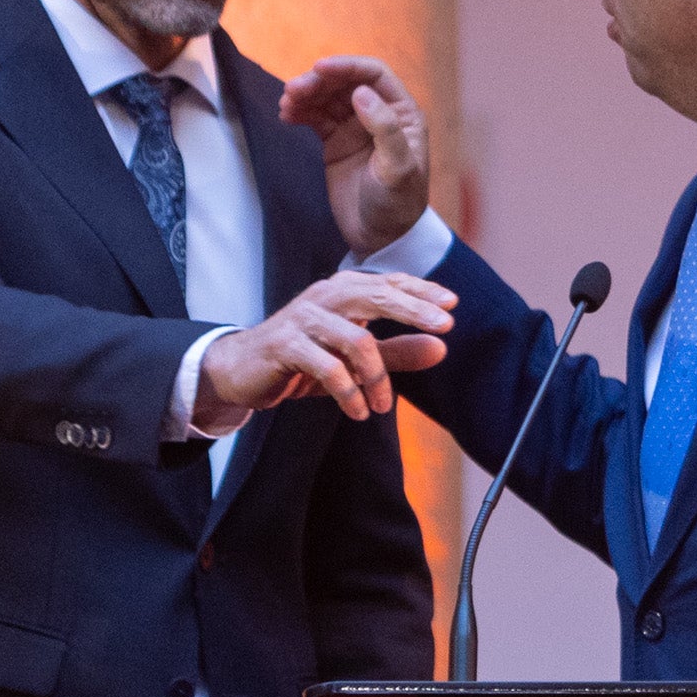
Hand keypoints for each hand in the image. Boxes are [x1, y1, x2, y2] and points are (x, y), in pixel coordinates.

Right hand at [198, 274, 454, 420]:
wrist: (243, 372)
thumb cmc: (305, 360)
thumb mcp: (357, 360)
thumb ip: (397, 352)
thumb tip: (441, 347)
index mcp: (344, 291)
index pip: (389, 284)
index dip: (422, 291)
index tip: (452, 306)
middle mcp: (325, 297)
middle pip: (376, 295)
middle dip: (413, 311)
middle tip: (444, 329)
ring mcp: (303, 318)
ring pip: (355, 340)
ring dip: (376, 378)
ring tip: (382, 407)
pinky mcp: (285, 344)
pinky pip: (328, 367)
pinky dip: (349, 393)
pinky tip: (360, 412)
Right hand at [279, 54, 435, 255]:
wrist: (380, 238)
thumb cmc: (397, 206)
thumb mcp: (398, 171)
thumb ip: (385, 130)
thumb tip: (361, 93)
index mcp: (403, 114)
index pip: (374, 75)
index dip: (347, 66)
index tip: (318, 68)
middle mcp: (380, 114)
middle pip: (345, 82)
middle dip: (318, 81)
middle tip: (293, 91)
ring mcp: (355, 127)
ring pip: (327, 98)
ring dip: (305, 95)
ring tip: (286, 104)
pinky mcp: (336, 142)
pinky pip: (316, 117)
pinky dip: (300, 112)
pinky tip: (287, 115)